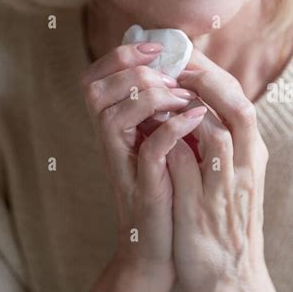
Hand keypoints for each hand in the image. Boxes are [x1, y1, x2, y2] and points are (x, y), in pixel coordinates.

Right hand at [80, 42, 206, 291]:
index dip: (122, 54)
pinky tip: (198, 117)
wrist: (167, 242)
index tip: (158, 49)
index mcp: (111, 119)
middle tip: (172, 80)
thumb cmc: (170, 183)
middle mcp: (107, 137)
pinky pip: (150, 143)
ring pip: (115, 110)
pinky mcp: (142, 182)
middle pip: (94, 85)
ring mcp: (120, 160)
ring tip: (187, 100)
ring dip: (155, 95)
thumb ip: (162, 100)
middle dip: (136, 72)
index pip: (95, 74)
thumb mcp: (163, 134)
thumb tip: (180, 58)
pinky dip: (176, 125)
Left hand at [166, 48, 280, 291]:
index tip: (188, 57)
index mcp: (254, 155)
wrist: (232, 277)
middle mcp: (248, 167)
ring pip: (219, 132)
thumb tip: (192, 104)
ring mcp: (228, 187)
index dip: (214, 73)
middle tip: (177, 62)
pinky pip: (191, 164)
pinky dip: (174, 138)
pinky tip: (157, 123)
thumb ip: (217, 141)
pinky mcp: (203, 207)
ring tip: (165, 86)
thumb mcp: (230, 176)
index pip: (241, 101)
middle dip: (207, 78)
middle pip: (238, 107)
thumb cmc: (224, 219)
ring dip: (191, 104)